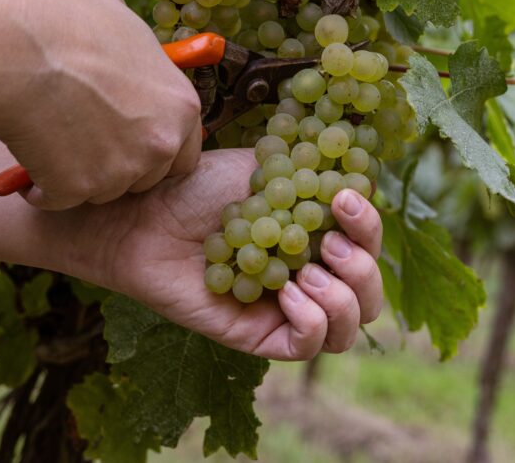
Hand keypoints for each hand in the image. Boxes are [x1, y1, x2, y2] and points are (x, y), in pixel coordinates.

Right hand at [0, 0, 199, 208]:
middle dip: (120, 166)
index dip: (154, 147)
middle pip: (147, 177)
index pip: (185, 152)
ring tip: (52, 143)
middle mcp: (160, 144)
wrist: (13, 47)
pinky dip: (42, 187)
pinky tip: (28, 164)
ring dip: (81, 176)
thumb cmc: (63, 19)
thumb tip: (121, 35)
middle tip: (86, 142)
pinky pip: (58, 198)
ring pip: (104, 190)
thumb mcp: (117, 14)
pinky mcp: (77, 189)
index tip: (129, 140)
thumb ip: (133, 42)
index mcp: (182, 106)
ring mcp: (120, 171)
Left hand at [0, 141, 384, 359]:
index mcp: (316, 236)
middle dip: (364, 269)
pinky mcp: (256, 337)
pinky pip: (305, 347)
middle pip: (369, 295)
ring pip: (347, 330)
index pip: (368, 244)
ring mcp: (285, 309)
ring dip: (343, 300)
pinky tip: (287, 295)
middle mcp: (309, 275)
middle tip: (331, 244)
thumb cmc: (196, 186)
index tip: (344, 198)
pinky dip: (311, 323)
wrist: (144, 212)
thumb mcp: (266, 167)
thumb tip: (359, 171)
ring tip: (307, 273)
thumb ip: (313, 172)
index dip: (370, 225)